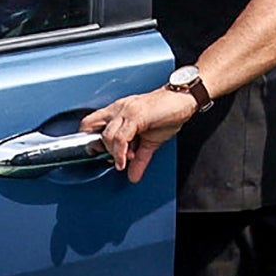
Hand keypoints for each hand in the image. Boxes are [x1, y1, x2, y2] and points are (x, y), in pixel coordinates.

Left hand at [83, 86, 198, 183]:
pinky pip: (120, 138)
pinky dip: (121, 153)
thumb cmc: (168, 113)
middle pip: (90, 126)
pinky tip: (126, 160)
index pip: (92, 123)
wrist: (184, 99)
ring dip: (112, 153)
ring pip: (106, 135)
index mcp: (119, 111)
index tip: (100, 155)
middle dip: (95, 145)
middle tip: (106, 157)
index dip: (92, 140)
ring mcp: (126, 110)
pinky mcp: (135, 115)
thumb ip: (139, 159)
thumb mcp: (150, 141)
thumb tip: (133, 176)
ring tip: (124, 160)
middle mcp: (119, 108)